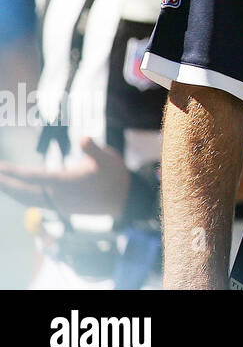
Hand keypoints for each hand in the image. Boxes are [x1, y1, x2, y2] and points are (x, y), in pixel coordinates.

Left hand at [0, 137, 129, 219]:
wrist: (125, 200)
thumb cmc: (115, 176)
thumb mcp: (107, 158)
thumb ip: (92, 148)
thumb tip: (83, 137)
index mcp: (64, 182)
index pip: (31, 176)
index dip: (12, 172)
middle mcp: (57, 196)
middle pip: (22, 191)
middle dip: (4, 183)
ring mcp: (58, 204)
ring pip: (26, 199)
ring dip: (10, 191)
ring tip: (0, 182)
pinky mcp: (61, 209)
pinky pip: (34, 202)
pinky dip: (21, 196)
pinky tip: (18, 192)